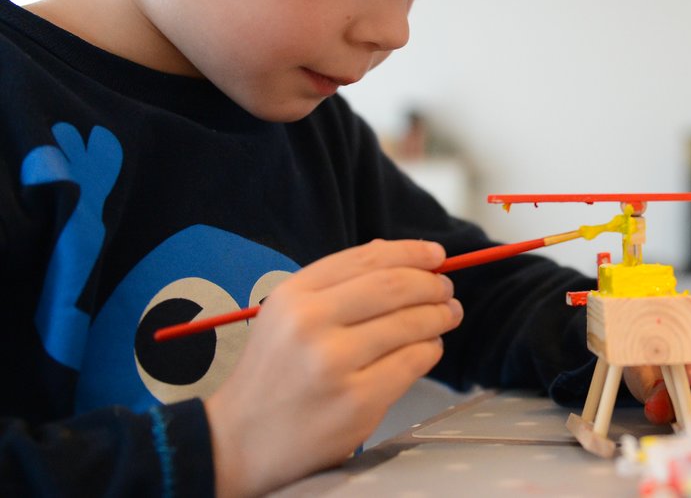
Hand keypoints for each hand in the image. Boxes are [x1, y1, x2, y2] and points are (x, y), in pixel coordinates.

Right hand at [204, 239, 461, 497]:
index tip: (437, 255)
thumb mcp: (287, 316)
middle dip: (432, 285)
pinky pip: (413, 362)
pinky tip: (428, 349)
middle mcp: (311, 324)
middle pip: (395, 286)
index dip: (411, 252)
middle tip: (446, 290)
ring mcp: (335, 364)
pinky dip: (430, 350)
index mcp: (293, 295)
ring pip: (411, 323)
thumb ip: (337, 283)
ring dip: (439, 316)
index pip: (367, 258)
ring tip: (447, 316)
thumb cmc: (273, 375)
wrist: (238, 442)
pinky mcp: (358, 401)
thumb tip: (397, 253)